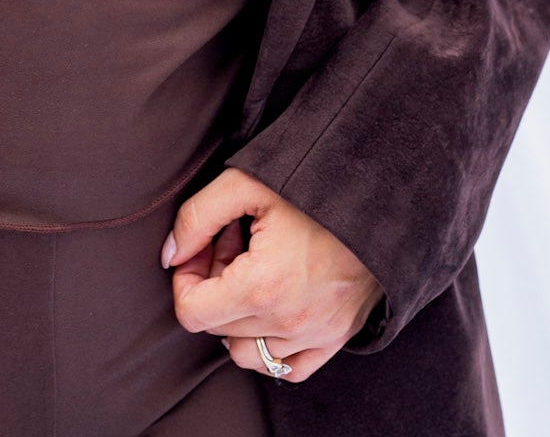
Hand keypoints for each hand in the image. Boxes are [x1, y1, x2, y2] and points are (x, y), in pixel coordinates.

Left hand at [160, 165, 384, 383]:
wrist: (379, 196)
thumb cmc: (312, 183)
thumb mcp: (245, 182)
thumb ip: (196, 217)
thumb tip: (170, 256)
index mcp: (262, 287)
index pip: (192, 313)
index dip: (185, 277)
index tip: (204, 247)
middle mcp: (288, 323)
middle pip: (218, 328)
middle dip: (213, 285)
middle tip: (233, 242)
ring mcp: (315, 336)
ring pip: (248, 353)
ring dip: (239, 316)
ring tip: (255, 270)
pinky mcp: (335, 339)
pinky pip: (288, 368)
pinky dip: (271, 345)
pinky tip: (274, 304)